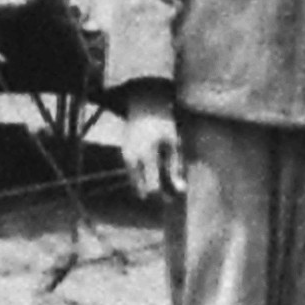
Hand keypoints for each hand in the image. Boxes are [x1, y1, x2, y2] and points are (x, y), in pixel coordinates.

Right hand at [122, 84, 185, 199]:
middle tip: (169, 196)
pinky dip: (142, 178)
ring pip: (135, 183)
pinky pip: (133, 174)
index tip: (172, 199)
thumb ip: (176, 168)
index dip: (162, 197)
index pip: (152, 187)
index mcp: (148, 156)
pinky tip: (154, 173)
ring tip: (162, 184)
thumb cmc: (164, 124)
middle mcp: (133, 158)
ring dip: (148, 187)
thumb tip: (181, 191)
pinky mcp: (123, 155)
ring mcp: (126, 157)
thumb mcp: (174, 144)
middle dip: (155, 195)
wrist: (145, 105)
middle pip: (142, 189)